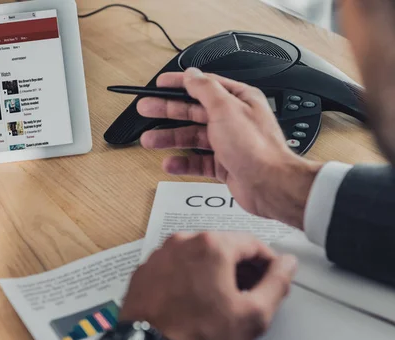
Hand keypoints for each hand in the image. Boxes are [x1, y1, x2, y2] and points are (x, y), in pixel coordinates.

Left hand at [120, 232, 297, 339]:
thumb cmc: (197, 337)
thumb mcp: (253, 315)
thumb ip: (277, 283)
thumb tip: (286, 265)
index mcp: (211, 246)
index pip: (252, 243)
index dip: (267, 261)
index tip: (271, 275)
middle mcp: (182, 242)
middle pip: (222, 245)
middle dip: (239, 267)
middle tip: (249, 293)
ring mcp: (159, 255)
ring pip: (197, 254)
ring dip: (212, 271)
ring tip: (219, 300)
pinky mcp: (144, 270)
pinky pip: (174, 265)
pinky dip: (187, 276)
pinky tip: (193, 300)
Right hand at [137, 68, 323, 228]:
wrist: (270, 184)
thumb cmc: (256, 146)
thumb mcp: (226, 108)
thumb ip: (205, 90)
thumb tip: (192, 75)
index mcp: (237, 99)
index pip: (203, 86)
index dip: (179, 84)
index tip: (159, 84)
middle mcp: (233, 119)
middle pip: (193, 111)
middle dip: (167, 110)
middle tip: (147, 109)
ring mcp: (228, 143)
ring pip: (192, 137)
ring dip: (170, 138)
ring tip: (149, 139)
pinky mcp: (224, 164)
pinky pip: (198, 161)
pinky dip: (183, 162)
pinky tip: (170, 163)